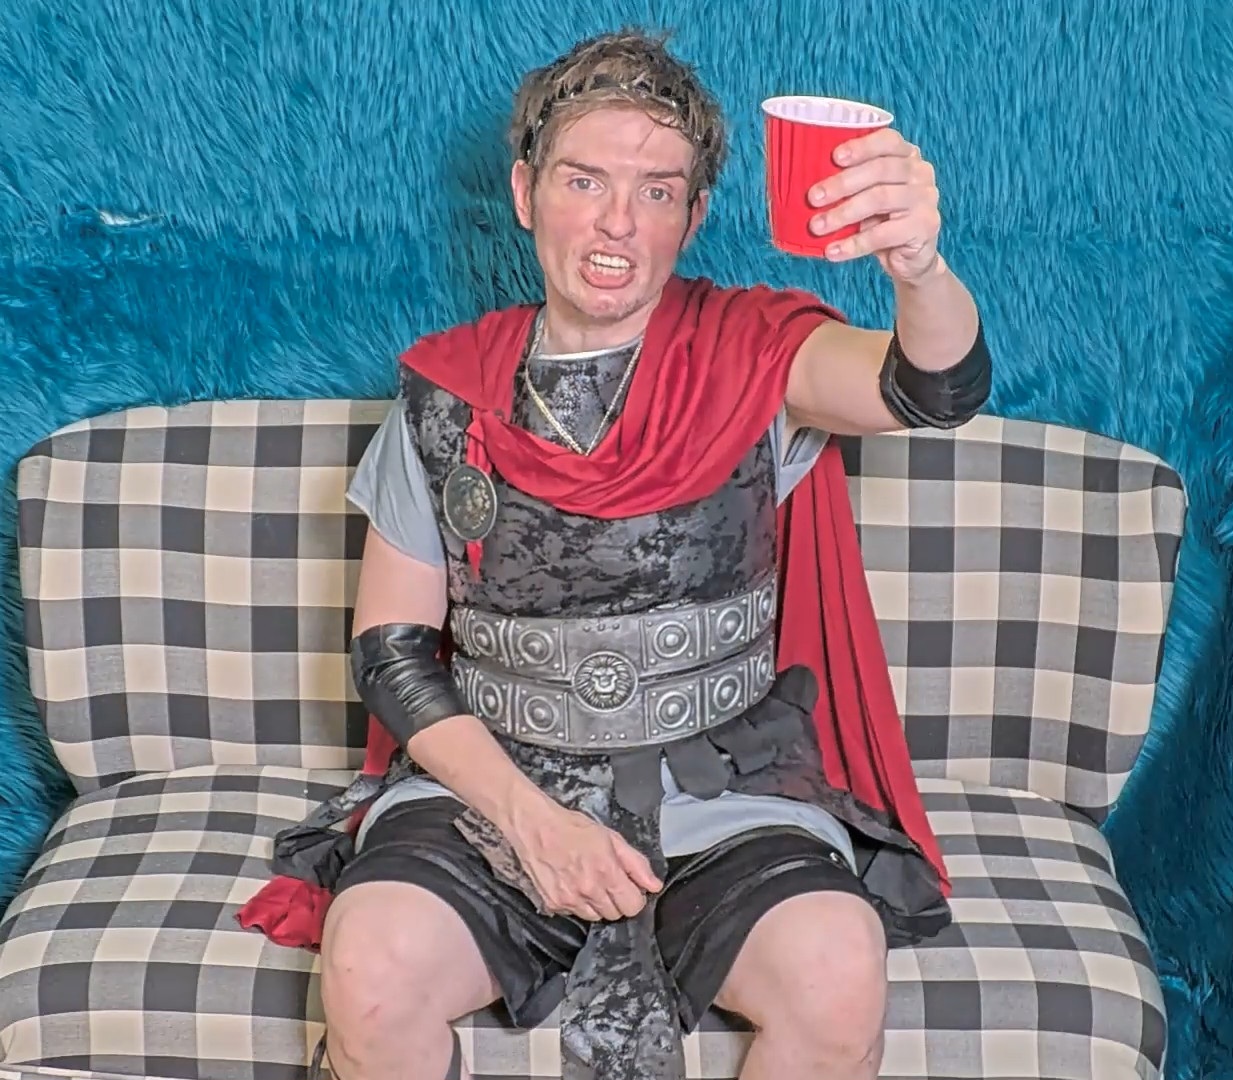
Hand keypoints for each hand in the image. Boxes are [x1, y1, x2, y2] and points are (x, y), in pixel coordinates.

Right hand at [506, 799, 662, 921]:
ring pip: (595, 917)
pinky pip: (574, 914)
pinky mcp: (553, 904)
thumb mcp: (611, 838)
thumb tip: (654, 885)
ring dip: (597, 904)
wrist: (535, 827)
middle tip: (607, 881)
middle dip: (616, 900)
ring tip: (588, 882)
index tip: (629, 888)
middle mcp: (589, 890)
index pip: (633, 906)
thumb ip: (636, 864)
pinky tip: (572, 884)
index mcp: (607, 872)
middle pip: (615, 914)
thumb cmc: (573, 828)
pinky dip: (577, 904)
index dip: (634, 897)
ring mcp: (570, 900)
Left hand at [806, 127, 941, 283]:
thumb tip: (807, 185)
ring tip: (817, 226)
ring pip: (879, 199)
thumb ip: (849, 184)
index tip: (834, 157)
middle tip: (813, 198)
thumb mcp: (866, 197)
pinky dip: (854, 244)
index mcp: (907, 155)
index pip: (887, 141)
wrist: (910, 258)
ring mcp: (926, 199)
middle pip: (879, 170)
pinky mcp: (924, 226)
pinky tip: (833, 251)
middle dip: (842, 183)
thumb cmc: (882, 220)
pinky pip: (883, 234)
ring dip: (843, 213)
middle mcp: (920, 172)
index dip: (861, 147)